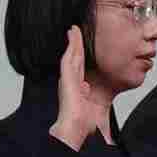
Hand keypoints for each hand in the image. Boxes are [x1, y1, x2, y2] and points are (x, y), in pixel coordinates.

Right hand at [50, 26, 110, 147]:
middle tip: (74, 31)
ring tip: (74, 29)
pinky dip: (71, 45)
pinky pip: (69, 56)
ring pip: (71, 54)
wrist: (75, 127)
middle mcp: (70, 81)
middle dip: (75, 44)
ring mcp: (68, 77)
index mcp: (75, 88)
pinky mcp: (67, 75)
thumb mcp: (89, 108)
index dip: (78, 55)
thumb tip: (87, 88)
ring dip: (73, 41)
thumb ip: (87, 97)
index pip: (77, 67)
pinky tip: (73, 35)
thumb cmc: (81, 122)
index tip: (78, 46)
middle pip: (74, 58)